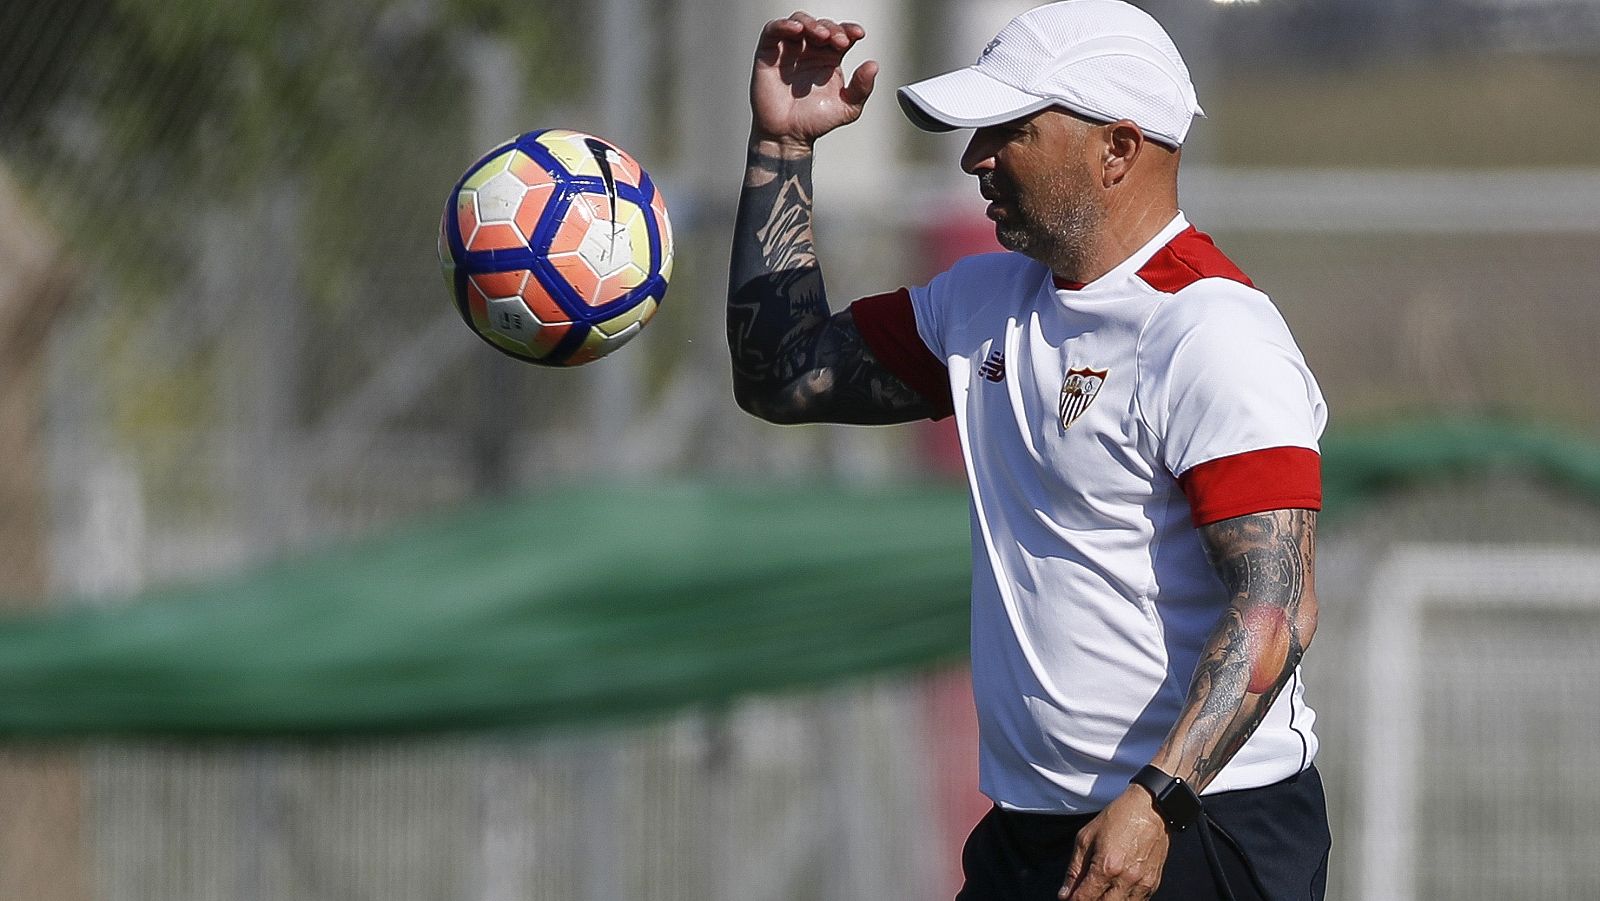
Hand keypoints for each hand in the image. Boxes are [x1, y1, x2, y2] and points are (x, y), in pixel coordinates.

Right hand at [749, 12, 878, 154]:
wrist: (788, 136)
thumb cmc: (813, 122)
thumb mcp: (848, 107)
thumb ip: (862, 87)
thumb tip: (873, 66)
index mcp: (829, 59)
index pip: (841, 35)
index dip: (849, 29)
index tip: (857, 34)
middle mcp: (810, 52)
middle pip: (822, 25)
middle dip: (832, 29)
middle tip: (839, 41)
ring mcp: (789, 51)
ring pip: (799, 21)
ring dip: (812, 24)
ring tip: (821, 35)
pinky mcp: (769, 54)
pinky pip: (774, 30)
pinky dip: (784, 24)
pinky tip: (796, 29)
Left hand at [1059, 786, 1171, 899]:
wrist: (1149, 809)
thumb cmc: (1118, 818)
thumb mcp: (1086, 838)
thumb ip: (1074, 870)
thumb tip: (1065, 894)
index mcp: (1106, 867)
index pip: (1084, 899)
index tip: (1069, 899)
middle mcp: (1126, 879)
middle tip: (1084, 894)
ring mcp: (1142, 884)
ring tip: (1099, 892)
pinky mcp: (1153, 884)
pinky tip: (1116, 893)